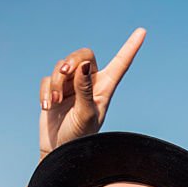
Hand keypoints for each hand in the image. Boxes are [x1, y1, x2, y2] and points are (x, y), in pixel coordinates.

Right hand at [39, 28, 145, 157]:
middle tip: (65, 74)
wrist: (61, 154)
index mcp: (105, 89)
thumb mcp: (86, 114)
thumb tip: (85, 65)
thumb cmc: (81, 139)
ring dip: (55, 83)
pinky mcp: (54, 92)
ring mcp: (71, 88)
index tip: (142, 32)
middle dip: (71, 62)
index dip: (130, 47)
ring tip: (55, 103)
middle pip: (83, 55)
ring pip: (61, 68)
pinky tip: (47, 107)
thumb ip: (85, 89)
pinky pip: (46, 80)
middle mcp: (90, 84)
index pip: (121, 63)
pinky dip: (45, 92)